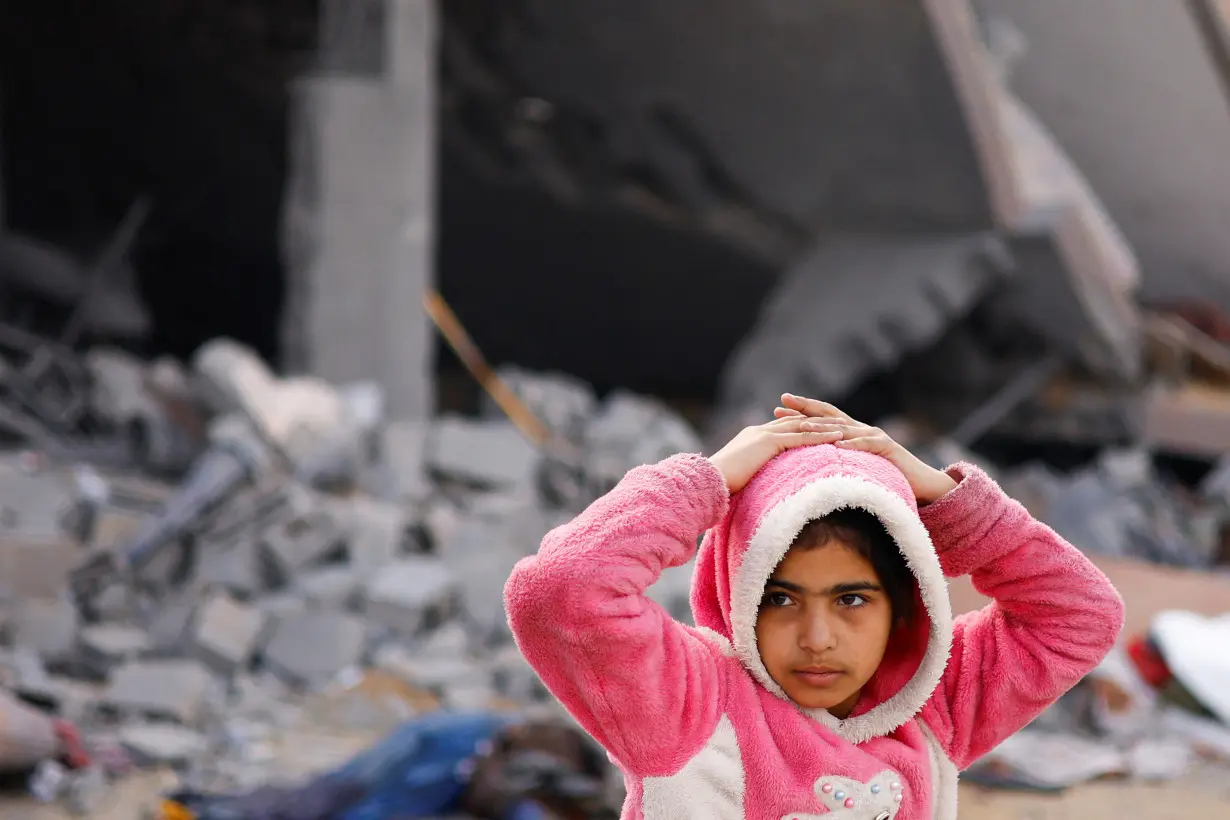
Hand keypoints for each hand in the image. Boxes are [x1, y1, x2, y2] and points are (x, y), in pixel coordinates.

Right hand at [709, 416, 843, 493]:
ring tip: (846, 427)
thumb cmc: (718, 485)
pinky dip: (821, 436)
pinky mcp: (769, 442)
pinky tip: (838, 437)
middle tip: (837, 422)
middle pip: (794, 422)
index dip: (800, 427)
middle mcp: (758, 431)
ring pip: (802, 426)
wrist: (709, 481)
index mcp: (751, 437)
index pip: (780, 428)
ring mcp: (764, 434)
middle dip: (816, 421)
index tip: (816, 428)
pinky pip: (801, 437)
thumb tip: (756, 488)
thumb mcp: (739, 477)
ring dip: (824, 426)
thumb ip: (751, 475)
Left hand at [774, 394, 957, 504]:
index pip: (821, 417)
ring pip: (845, 427)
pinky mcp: (888, 447)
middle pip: (829, 415)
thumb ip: (836, 461)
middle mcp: (861, 429)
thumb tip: (807, 465)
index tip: (777, 406)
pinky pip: (867, 445)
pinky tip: (838, 444)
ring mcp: (875, 436)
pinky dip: (852, 444)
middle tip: (782, 401)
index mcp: (851, 432)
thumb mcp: (854, 467)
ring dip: (823, 425)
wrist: (921, 483)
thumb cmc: (886, 477)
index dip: (800, 410)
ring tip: (803, 424)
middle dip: (805, 408)